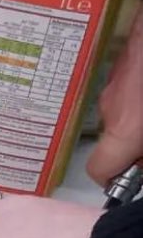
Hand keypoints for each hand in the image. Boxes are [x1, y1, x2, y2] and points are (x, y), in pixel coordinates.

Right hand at [88, 2, 142, 184]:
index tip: (129, 173)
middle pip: (112, 137)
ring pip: (120, 109)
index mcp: (124, 130)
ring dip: (136, 110)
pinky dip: (137, 89)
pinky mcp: (119, 61)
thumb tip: (140, 164)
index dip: (113, 176)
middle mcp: (109, 109)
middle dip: (131, 138)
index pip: (99, 170)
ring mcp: (111, 83)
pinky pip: (124, 86)